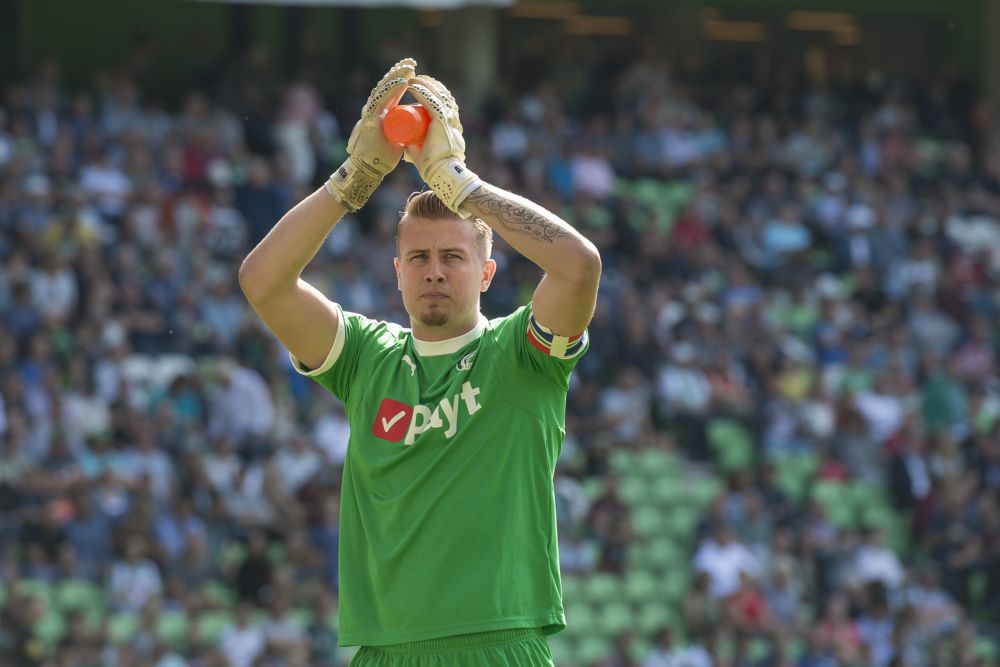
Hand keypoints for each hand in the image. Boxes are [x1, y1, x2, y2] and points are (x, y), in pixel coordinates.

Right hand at [325, 58, 415, 210]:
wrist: (368, 169)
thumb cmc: (382, 157)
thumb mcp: (395, 139)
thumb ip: (400, 132)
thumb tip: (413, 130)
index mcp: (382, 112)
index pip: (391, 90)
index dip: (400, 78)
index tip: (413, 69)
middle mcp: (374, 109)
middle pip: (386, 85)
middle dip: (399, 72)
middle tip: (412, 62)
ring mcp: (371, 113)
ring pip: (383, 89)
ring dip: (396, 76)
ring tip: (409, 67)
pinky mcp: (370, 120)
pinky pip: (381, 101)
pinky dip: (391, 90)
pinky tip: (402, 82)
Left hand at [403, 74, 482, 217]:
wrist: (440, 174)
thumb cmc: (431, 166)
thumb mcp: (423, 149)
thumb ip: (416, 146)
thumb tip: (406, 144)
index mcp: (451, 125)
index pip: (445, 102)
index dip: (435, 92)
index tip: (422, 87)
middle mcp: (453, 120)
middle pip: (443, 95)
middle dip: (430, 84)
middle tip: (417, 80)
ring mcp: (449, 120)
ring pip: (438, 95)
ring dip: (425, 85)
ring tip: (413, 80)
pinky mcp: (442, 122)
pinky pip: (432, 102)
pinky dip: (422, 92)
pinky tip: (413, 86)